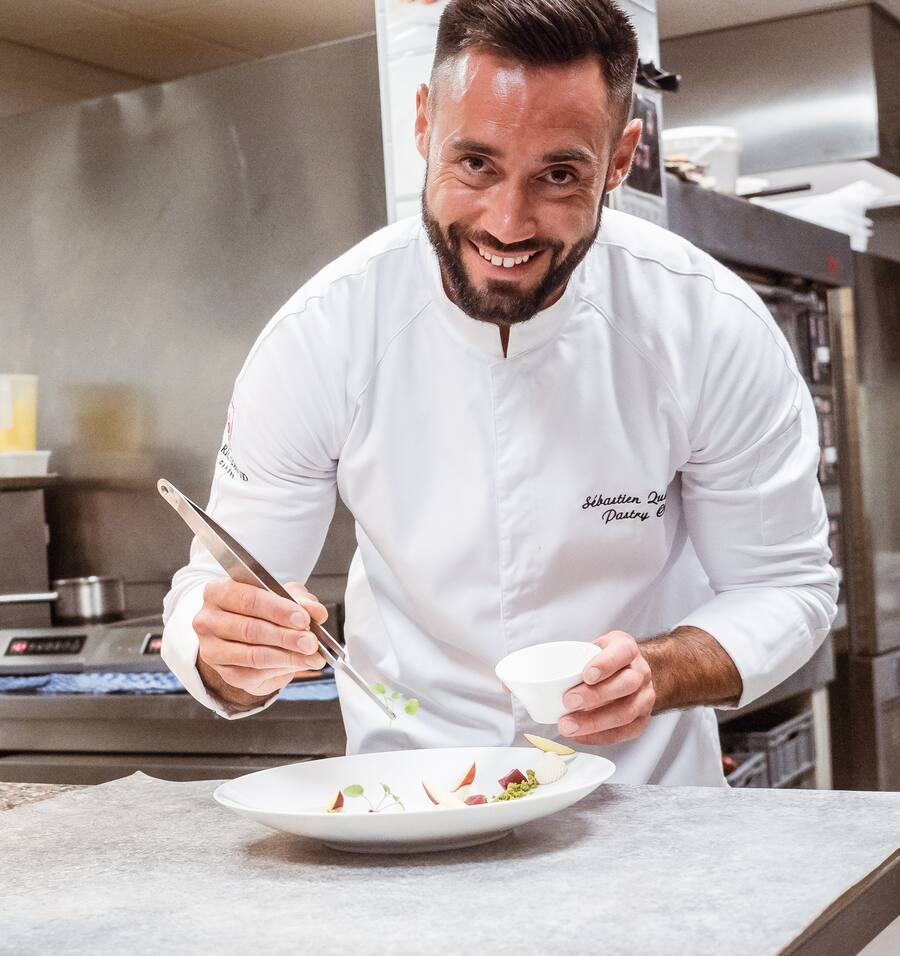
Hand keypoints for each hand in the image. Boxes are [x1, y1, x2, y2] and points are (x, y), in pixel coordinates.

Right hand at [192, 579, 328, 706]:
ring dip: (288, 657)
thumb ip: (300, 600)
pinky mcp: (222, 673)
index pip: (248, 599)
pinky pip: (253, 674)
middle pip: (251, 629)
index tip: (303, 619)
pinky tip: (298, 664)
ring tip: (312, 656)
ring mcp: (212, 649)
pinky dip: (280, 670)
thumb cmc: (262, 609)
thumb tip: (316, 611)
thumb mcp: (283, 596)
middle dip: (286, 637)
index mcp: (218, 591)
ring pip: (253, 655)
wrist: (244, 635)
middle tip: (312, 642)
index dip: (278, 610)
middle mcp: (208, 620)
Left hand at [557, 630, 655, 745]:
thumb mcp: (590, 648)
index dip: (606, 664)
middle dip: (596, 695)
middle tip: (568, 701)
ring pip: (626, 711)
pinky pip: (625, 732)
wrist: (632, 672)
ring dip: (595, 722)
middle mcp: (640, 672)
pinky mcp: (643, 719)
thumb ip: (566, 659)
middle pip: (625, 684)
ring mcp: (645, 697)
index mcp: (627, 649)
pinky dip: (601, 736)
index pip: (623, 652)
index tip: (586, 675)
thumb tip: (519, 680)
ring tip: (568, 726)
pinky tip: (580, 736)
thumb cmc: (604, 661)